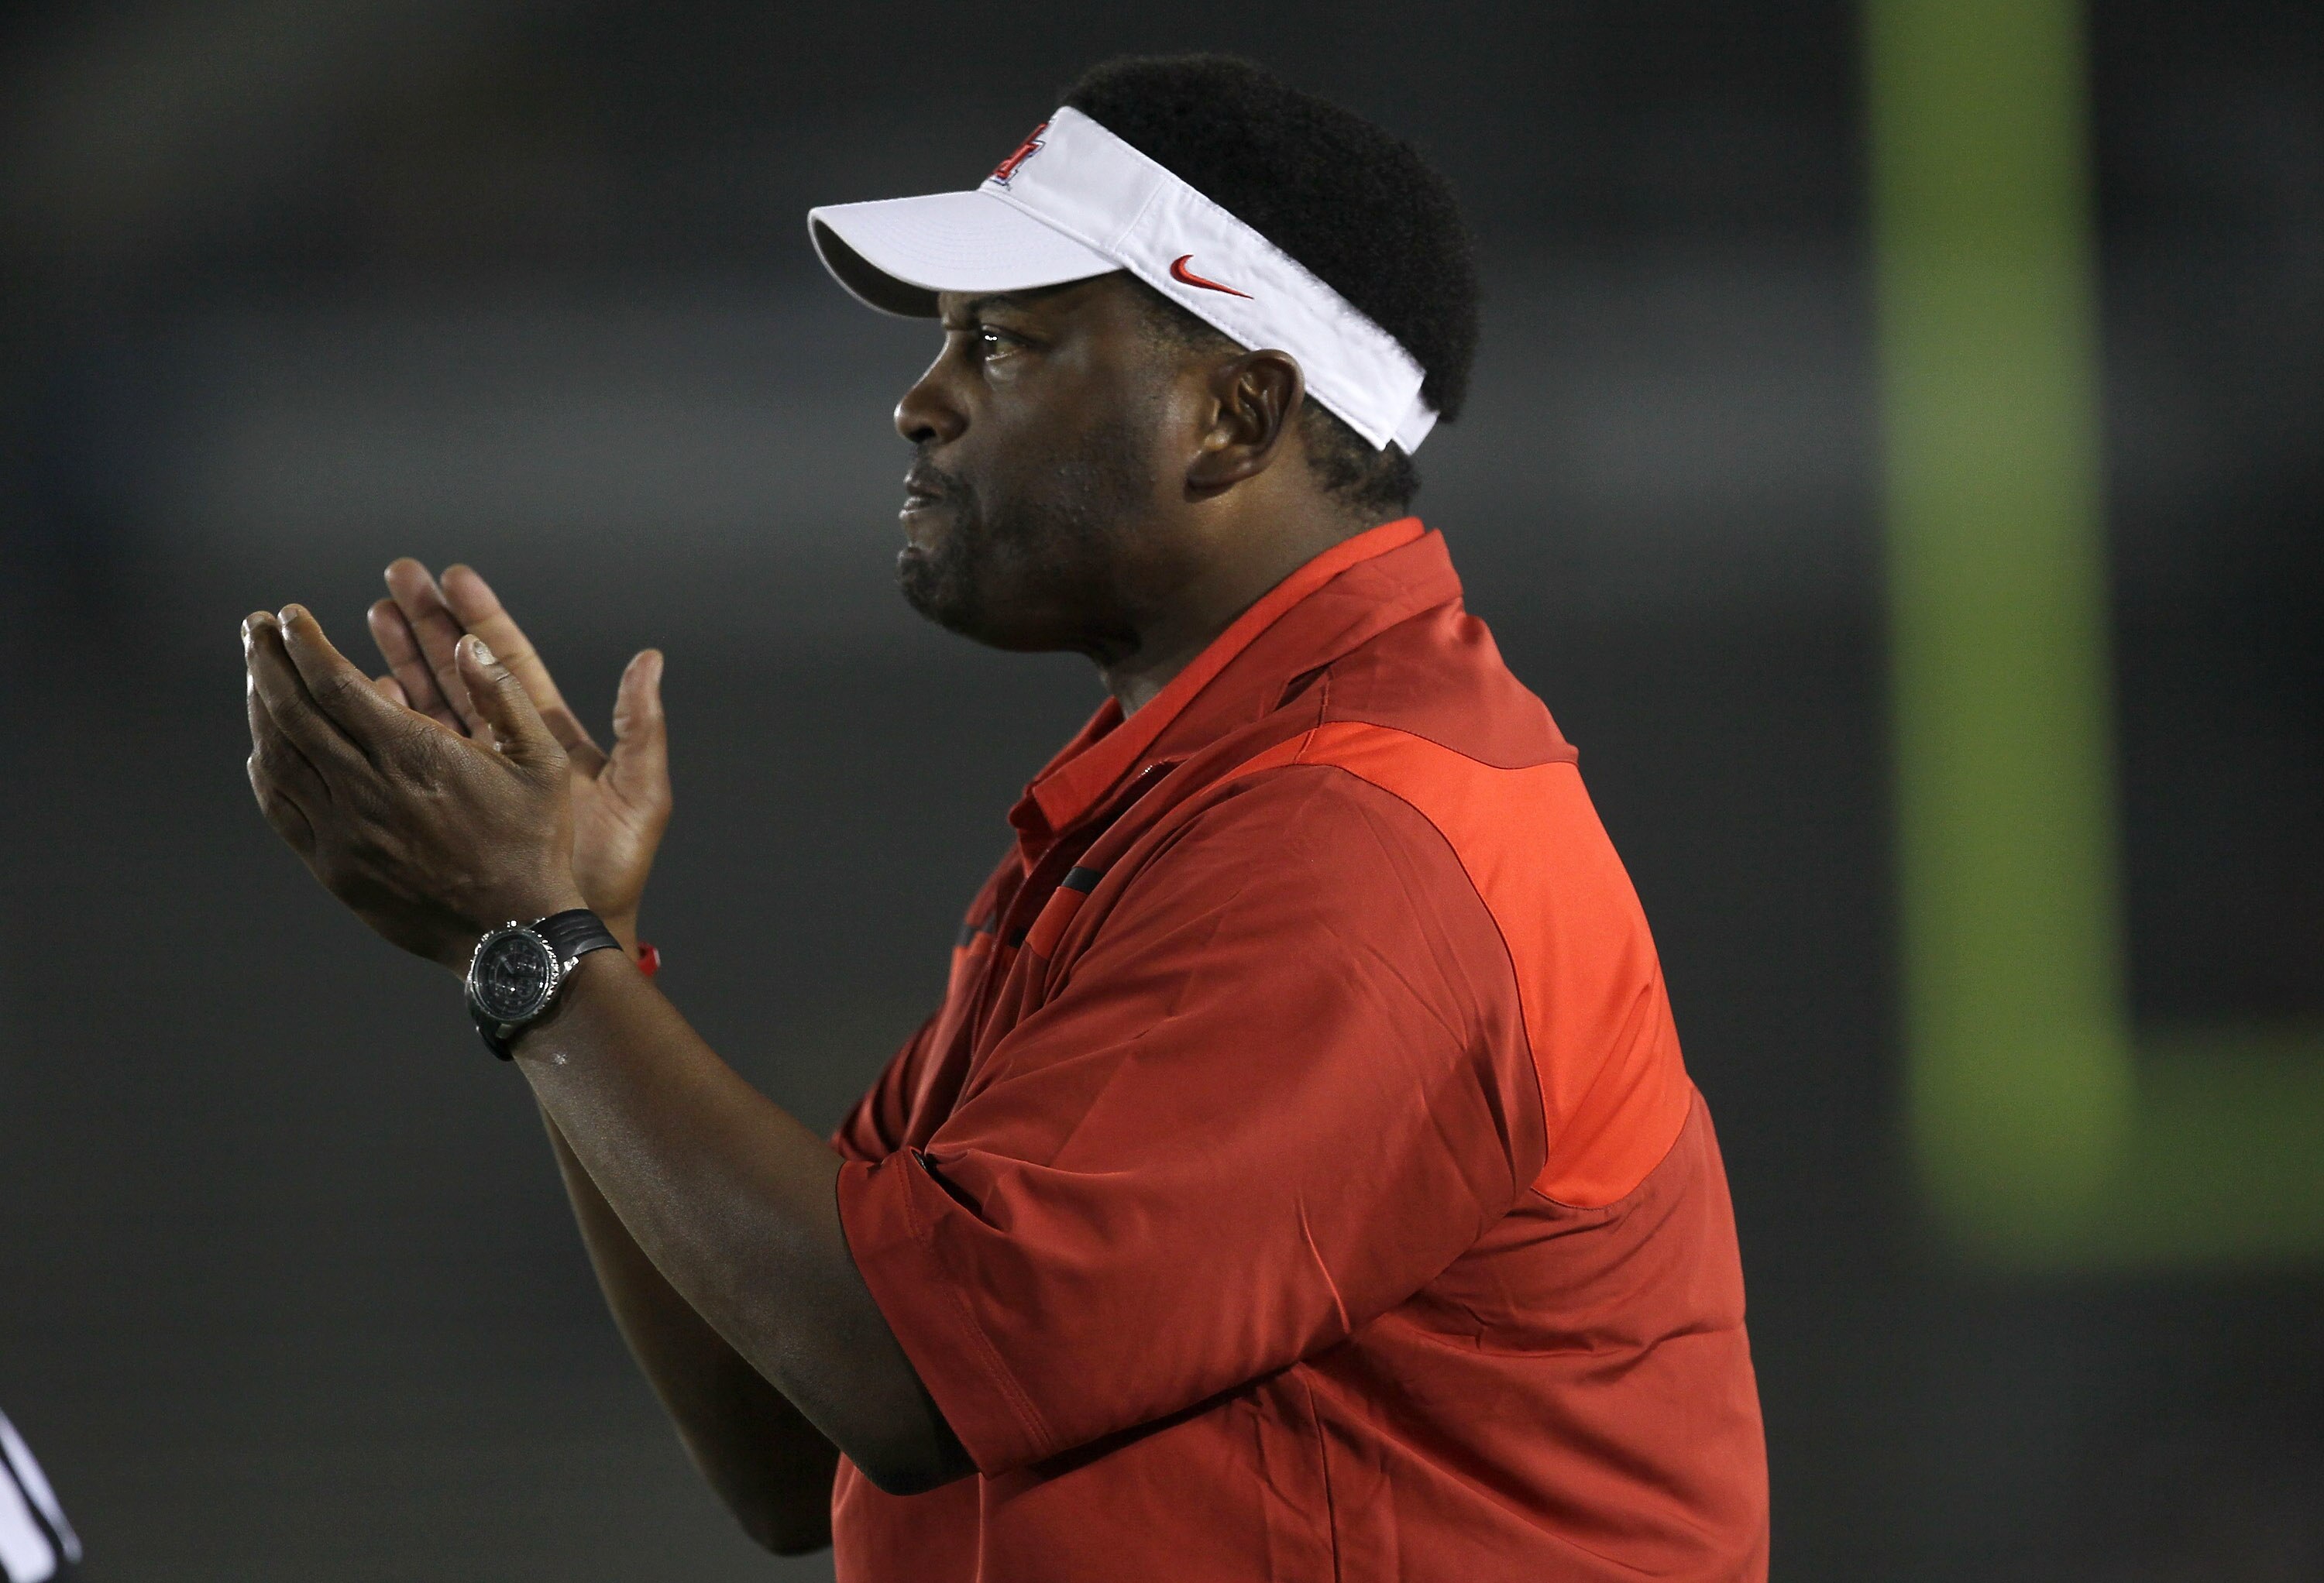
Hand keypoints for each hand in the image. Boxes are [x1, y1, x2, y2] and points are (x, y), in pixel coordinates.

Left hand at [245, 606, 585, 969]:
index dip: (305, 644)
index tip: (290, 617)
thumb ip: (503, 696)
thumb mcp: (542, 762)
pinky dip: (264, 770)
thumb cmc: (534, 844)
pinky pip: (281, 808)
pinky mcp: (334, 867)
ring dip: (260, 709)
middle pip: (294, 711)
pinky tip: (261, 748)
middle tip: (255, 629)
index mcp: (415, 754)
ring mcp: (345, 830)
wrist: (513, 933)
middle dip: (268, 662)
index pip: (335, 683)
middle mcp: (368, 787)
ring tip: (256, 676)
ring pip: (279, 756)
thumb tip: (469, 643)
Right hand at [365, 562, 668, 947]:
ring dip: (397, 659)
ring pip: (427, 703)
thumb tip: (650, 659)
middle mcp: (506, 748)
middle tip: (396, 576)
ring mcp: (470, 775)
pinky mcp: (443, 804)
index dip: (481, 617)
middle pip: (459, 670)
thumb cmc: (613, 868)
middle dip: (428, 622)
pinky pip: (407, 754)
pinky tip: (357, 688)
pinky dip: (383, 720)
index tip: (453, 575)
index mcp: (550, 737)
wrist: (572, 931)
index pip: (509, 662)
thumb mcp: (640, 791)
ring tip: (369, 612)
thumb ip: (642, 725)